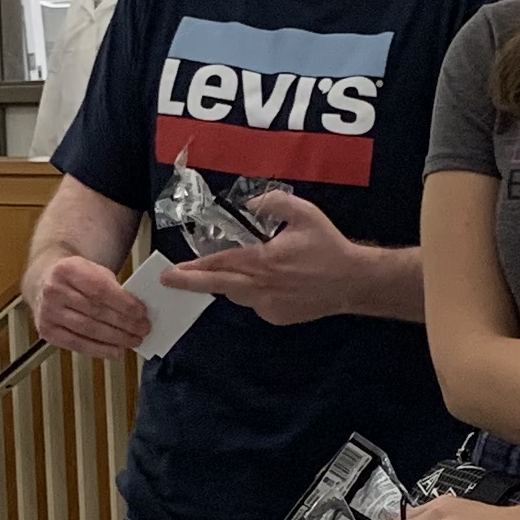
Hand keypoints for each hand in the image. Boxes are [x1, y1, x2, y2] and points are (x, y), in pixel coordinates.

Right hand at [27, 250, 147, 358]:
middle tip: (143, 329)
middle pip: (95, 311)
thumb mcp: (93, 270)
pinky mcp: (47, 331)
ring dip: (115, 338)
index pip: (100, 289)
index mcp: (67, 269)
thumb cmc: (75, 278)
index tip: (142, 312)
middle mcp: (53, 291)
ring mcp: (47, 312)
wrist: (44, 281)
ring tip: (133, 340)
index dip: (123, 303)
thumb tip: (136, 312)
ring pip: (88, 330)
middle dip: (124, 323)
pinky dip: (99, 350)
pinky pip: (77, 344)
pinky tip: (116, 350)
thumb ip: (112, 287)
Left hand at [159, 189, 379, 326]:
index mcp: (265, 261)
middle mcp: (262, 287)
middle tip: (167, 280)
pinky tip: (269, 281)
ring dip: (227, 283)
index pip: (222, 264)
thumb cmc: (328, 246)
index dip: (195, 267)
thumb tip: (250, 202)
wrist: (352, 282)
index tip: (173, 269)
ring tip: (224, 272)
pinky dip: (252, 291)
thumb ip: (274, 203)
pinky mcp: (276, 317)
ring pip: (236, 294)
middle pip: (218, 286)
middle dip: (190, 283)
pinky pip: (254, 303)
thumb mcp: (305, 213)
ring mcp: (268, 306)